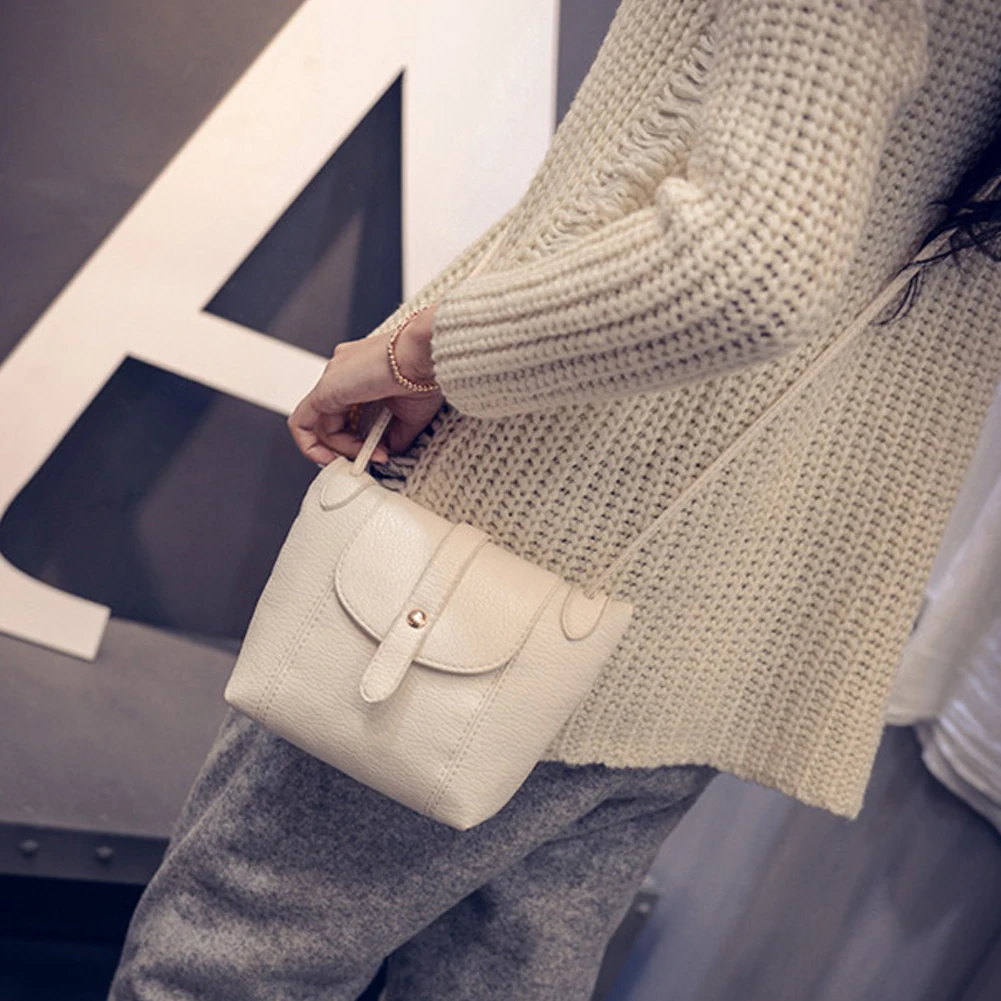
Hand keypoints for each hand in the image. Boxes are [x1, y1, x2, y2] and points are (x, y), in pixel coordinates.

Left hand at [286, 305, 443, 465]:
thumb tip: (385, 451)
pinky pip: (302, 424)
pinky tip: (330, 459)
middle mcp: (343, 372)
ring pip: (323, 426)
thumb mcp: (411, 416)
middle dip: (350, 445)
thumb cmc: (424, 374)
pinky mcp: (325, 390)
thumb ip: (394, 436)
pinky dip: (311, 446)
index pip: (349, 410)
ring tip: (367, 455)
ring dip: (344, 449)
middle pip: (334, 418)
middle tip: (371, 458)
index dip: (360, 437)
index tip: (380, 451)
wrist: (423, 355)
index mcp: (362, 371)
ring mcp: (332, 378)